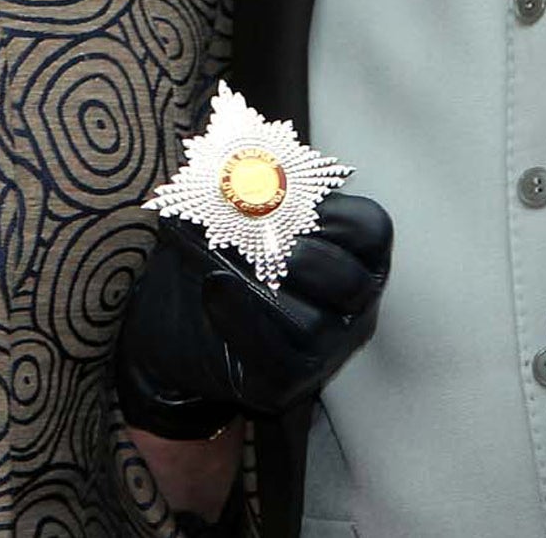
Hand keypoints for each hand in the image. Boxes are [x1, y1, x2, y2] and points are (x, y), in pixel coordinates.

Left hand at [115, 194, 392, 438]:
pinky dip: (243, 320)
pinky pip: (277, 357)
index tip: (291, 201)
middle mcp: (352, 307)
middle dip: (306, 257)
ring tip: (226, 264)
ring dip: (268, 288)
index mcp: (352, 254)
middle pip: (353, 283)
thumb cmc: (219, 255)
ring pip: (316, 325)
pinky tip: (214, 288)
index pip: (371, 230)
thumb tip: (232, 162)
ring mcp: (326, 351)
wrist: (175, 324)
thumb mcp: (231, 211)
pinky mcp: (288, 383)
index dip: (336, 212)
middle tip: (263, 240)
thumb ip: (241, 184)